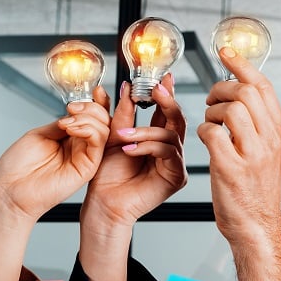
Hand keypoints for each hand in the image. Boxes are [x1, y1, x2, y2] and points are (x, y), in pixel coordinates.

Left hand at [0, 86, 111, 221]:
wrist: (10, 191)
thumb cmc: (18, 169)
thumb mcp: (39, 135)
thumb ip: (62, 123)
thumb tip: (76, 112)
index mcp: (69, 138)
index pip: (91, 117)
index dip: (96, 103)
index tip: (94, 91)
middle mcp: (80, 147)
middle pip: (102, 120)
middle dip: (91, 107)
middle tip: (72, 108)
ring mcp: (85, 157)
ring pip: (104, 129)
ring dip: (88, 118)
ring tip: (67, 121)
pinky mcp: (88, 168)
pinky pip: (99, 143)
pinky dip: (89, 129)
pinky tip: (72, 129)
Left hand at [82, 73, 186, 229]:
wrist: (103, 202)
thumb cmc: (107, 175)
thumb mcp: (113, 136)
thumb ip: (123, 114)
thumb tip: (127, 88)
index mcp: (157, 138)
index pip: (166, 112)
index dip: (167, 93)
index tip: (163, 77)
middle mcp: (170, 149)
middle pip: (178, 120)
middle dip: (168, 102)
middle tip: (157, 89)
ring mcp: (175, 163)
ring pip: (171, 135)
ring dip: (147, 131)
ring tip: (124, 135)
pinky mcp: (176, 177)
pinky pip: (169, 153)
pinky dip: (149, 147)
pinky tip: (131, 149)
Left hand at [197, 47, 280, 241]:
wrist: (256, 225)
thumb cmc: (255, 188)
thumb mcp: (268, 150)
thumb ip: (259, 122)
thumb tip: (240, 90)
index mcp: (279, 130)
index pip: (263, 86)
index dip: (242, 65)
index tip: (224, 51)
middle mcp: (270, 139)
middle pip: (245, 92)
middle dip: (221, 89)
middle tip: (211, 100)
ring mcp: (252, 154)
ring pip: (230, 110)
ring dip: (211, 111)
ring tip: (210, 124)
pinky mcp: (232, 169)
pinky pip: (212, 134)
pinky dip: (203, 131)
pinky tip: (206, 140)